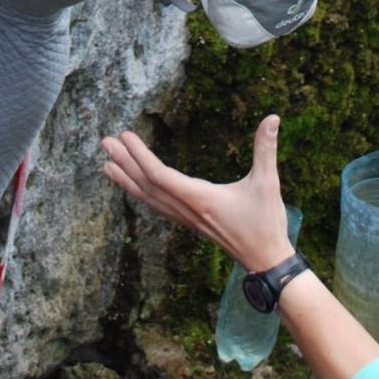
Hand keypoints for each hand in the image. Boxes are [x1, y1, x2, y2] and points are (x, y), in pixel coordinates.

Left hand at [101, 114, 293, 272]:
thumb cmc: (266, 223)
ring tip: (106, 164)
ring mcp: (186, 219)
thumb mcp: (268, 183)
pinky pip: (157, 207)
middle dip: (125, 163)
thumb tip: (273, 117)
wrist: (266, 262)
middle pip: (148, 186)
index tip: (125, 136)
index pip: (161, 176)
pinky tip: (132, 187)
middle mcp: (187, 210)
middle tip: (104, 142)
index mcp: (200, 199)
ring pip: (149, 199)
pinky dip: (139, 194)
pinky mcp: (189, 222)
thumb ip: (266, 148)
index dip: (140, 156)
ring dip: (126, 180)